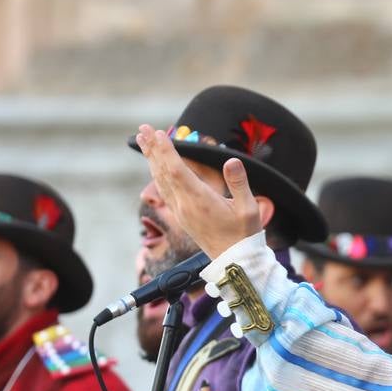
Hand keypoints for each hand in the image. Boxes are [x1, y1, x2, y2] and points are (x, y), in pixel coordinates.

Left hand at [135, 125, 261, 257]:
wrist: (234, 261)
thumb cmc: (244, 234)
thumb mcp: (249, 209)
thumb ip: (239, 183)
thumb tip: (231, 160)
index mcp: (200, 201)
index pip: (177, 170)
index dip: (166, 150)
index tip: (158, 133)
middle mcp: (185, 205)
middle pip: (163, 172)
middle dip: (152, 149)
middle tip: (142, 129)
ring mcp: (180, 211)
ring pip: (160, 181)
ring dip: (152, 159)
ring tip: (143, 141)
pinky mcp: (181, 216)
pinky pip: (164, 190)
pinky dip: (158, 173)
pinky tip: (156, 166)